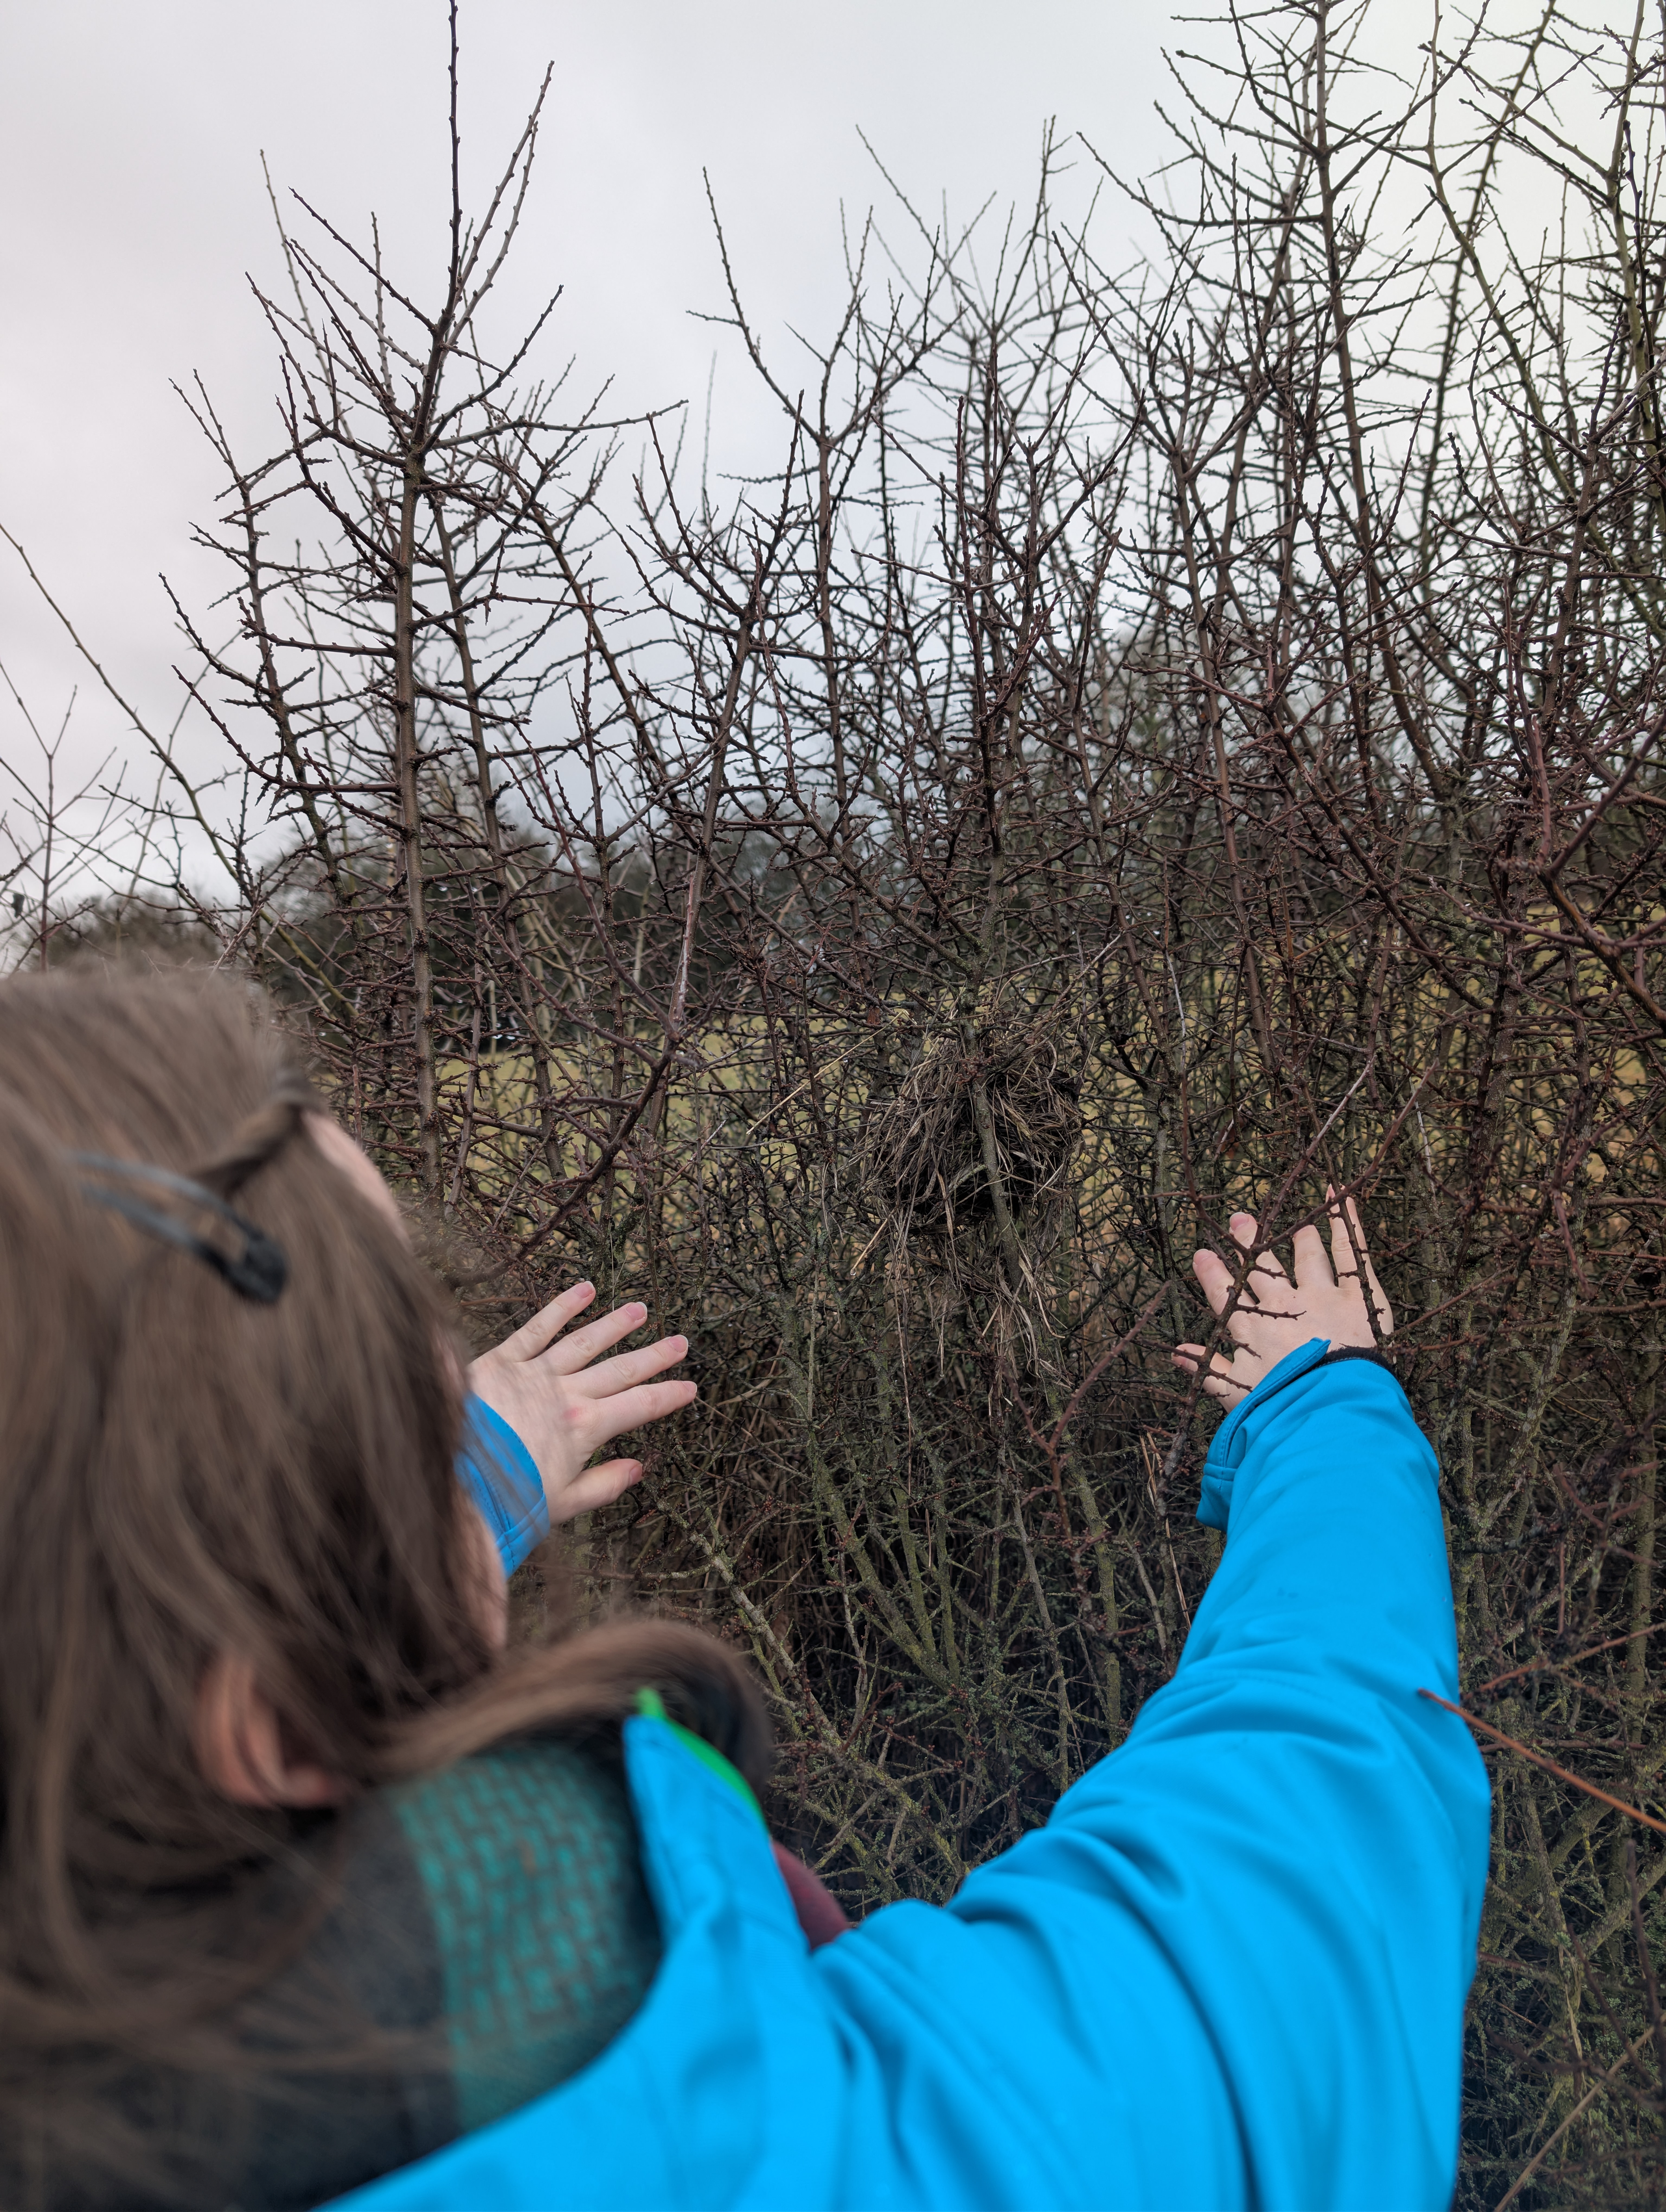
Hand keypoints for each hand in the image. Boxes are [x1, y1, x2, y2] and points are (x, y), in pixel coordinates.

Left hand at [468, 1283, 696, 1521]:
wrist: (453, 1481)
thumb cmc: (507, 1501)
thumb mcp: (562, 1504)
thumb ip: (603, 1484)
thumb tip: (637, 1467)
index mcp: (583, 1429)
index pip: (639, 1406)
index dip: (667, 1396)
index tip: (690, 1387)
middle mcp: (565, 1396)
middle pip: (619, 1370)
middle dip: (654, 1356)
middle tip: (680, 1342)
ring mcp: (534, 1374)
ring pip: (584, 1343)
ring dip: (615, 1325)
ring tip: (640, 1309)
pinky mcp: (501, 1362)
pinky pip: (536, 1329)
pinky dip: (561, 1307)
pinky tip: (584, 1290)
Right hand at [1174, 1188, 1391, 1405]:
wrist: (1326, 1407)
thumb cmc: (1279, 1407)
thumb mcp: (1234, 1393)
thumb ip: (1208, 1370)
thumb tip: (1177, 1353)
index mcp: (1254, 1330)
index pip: (1228, 1298)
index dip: (1213, 1276)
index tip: (1201, 1255)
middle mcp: (1283, 1305)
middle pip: (1264, 1270)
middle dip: (1250, 1244)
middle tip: (1240, 1220)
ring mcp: (1319, 1296)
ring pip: (1307, 1259)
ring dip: (1300, 1238)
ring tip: (1295, 1224)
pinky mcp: (1356, 1295)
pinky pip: (1350, 1252)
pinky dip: (1345, 1221)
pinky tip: (1339, 1195)